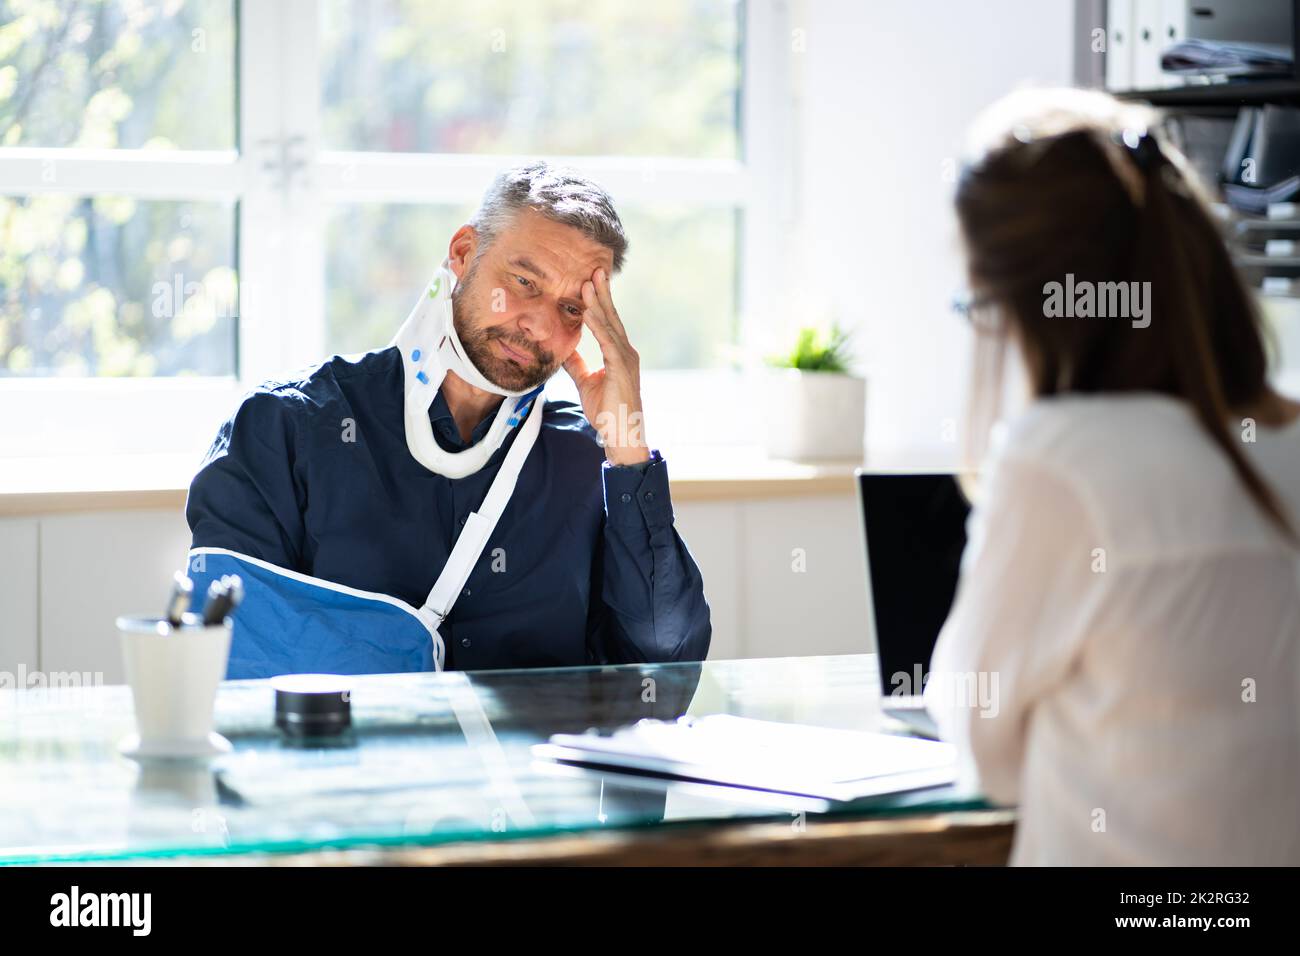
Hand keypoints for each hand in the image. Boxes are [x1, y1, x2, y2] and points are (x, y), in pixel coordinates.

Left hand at [562, 268, 649, 465]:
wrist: (621, 435)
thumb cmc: (607, 411)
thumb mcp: (586, 382)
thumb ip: (577, 365)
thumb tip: (565, 351)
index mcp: (618, 353)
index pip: (607, 322)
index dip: (598, 302)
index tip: (589, 282)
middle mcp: (625, 352)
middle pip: (611, 316)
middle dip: (602, 293)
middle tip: (594, 269)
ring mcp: (625, 359)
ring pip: (610, 325)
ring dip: (599, 303)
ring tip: (588, 283)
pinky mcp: (621, 369)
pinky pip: (608, 342)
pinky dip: (598, 326)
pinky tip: (589, 312)